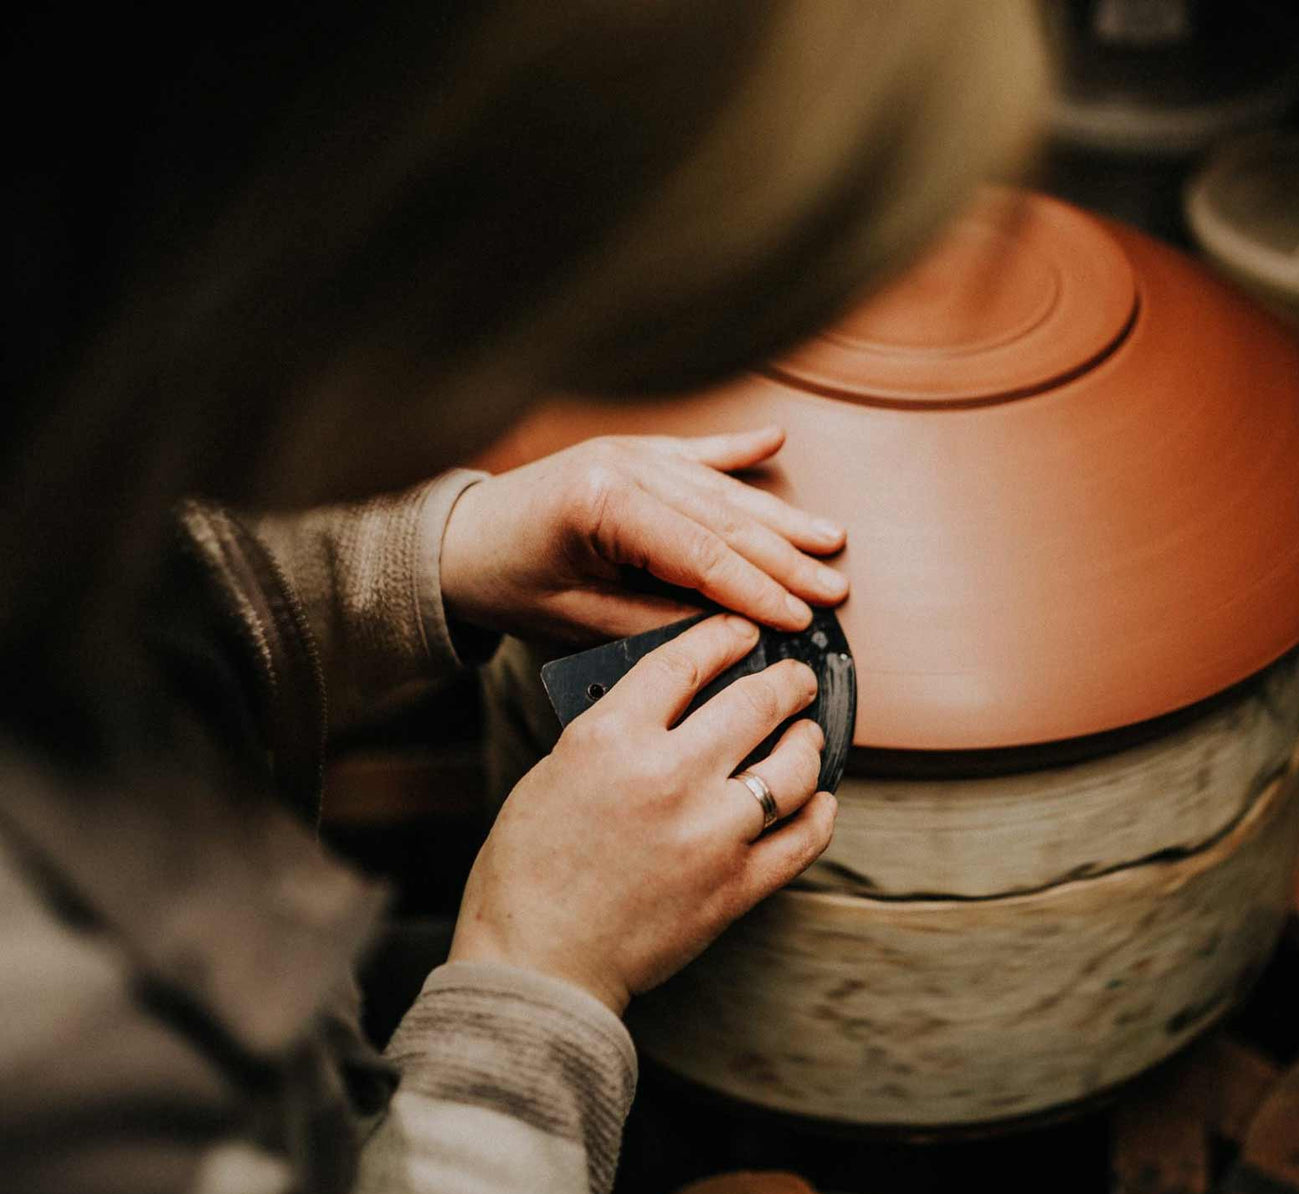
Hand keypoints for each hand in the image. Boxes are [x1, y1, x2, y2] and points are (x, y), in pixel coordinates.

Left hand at [439, 427, 847, 642]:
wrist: (452, 540)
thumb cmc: (506, 582)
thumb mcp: (576, 619)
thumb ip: (654, 621)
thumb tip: (730, 632)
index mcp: (603, 504)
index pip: (701, 553)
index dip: (756, 590)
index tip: (801, 618)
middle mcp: (623, 465)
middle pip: (723, 518)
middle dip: (784, 558)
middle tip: (834, 588)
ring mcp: (629, 452)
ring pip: (720, 488)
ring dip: (778, 517)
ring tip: (830, 538)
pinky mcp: (629, 451)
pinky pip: (694, 452)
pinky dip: (737, 450)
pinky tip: (775, 445)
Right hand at [449, 613, 837, 1013]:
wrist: (537, 962)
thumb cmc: (530, 868)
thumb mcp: (557, 771)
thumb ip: (617, 732)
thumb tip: (677, 705)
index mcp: (610, 737)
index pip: (685, 660)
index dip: (724, 636)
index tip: (742, 631)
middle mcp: (669, 775)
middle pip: (754, 702)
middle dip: (786, 681)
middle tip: (796, 678)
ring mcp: (710, 833)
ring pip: (792, 767)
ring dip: (807, 742)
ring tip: (806, 736)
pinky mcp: (735, 887)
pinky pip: (802, 839)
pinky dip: (818, 813)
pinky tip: (817, 800)